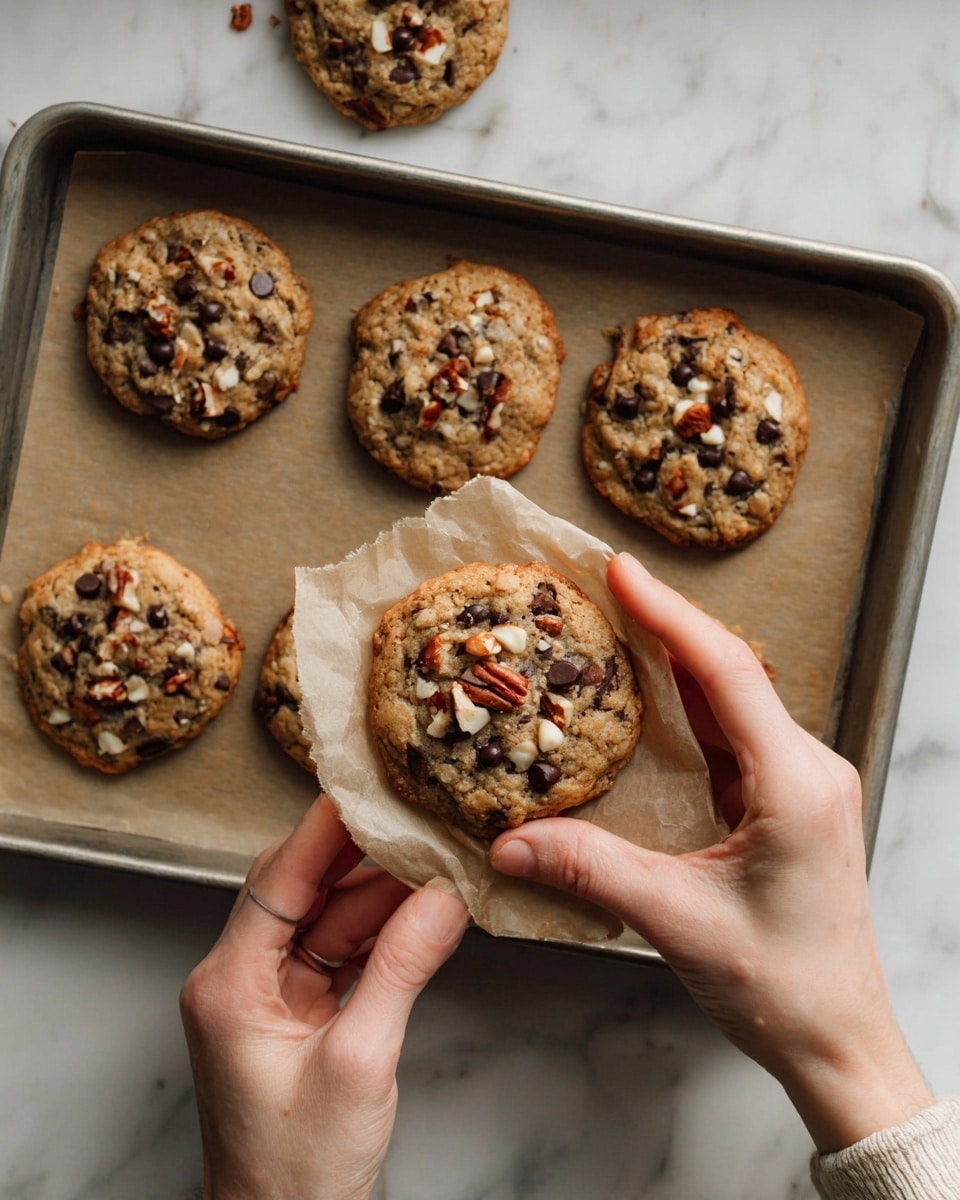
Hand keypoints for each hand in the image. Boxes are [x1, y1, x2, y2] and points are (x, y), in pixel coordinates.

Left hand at [180, 793, 468, 1199]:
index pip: (278, 878)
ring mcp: (267, 993)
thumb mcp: (361, 1061)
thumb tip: (444, 899)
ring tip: (435, 860)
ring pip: (325, 916)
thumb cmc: (298, 1170)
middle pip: (302, 888)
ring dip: (380, 892)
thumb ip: (402, 968)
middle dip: (362, 854)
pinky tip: (421, 910)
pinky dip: (379, 931)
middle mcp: (238, 978)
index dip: (324, 828)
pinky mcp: (294, 1010)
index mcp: (229, 984)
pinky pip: (338, 950)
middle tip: (417, 818)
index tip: (365, 785)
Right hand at [490, 552, 931, 1151]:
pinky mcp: (783, 803)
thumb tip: (510, 840)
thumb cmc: (783, 988)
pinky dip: (684, 708)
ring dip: (673, 662)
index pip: (727, 674)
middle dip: (664, 625)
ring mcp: (798, 785)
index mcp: (795, 784)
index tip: (620, 572)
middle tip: (600, 586)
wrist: (838, 1041)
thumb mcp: (679, 922)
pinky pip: (729, 736)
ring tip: (612, 623)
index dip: (669, 615)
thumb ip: (591, 871)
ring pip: (729, 702)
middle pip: (728, 674)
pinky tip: (643, 697)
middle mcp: (805, 770)